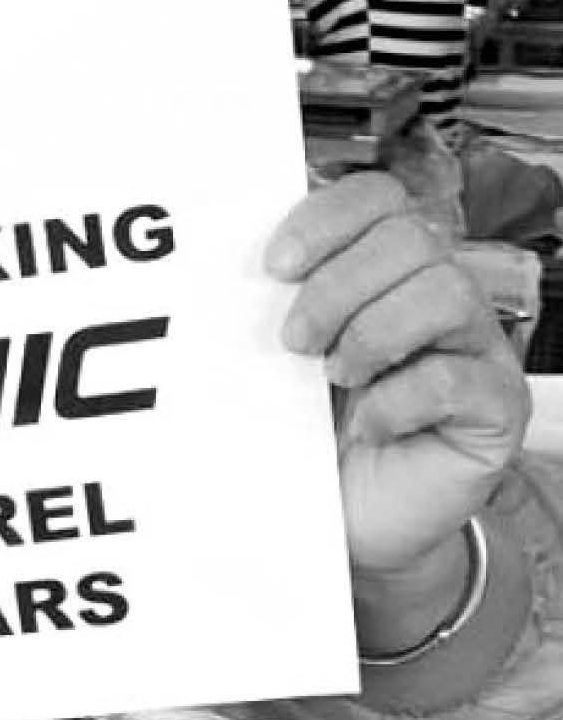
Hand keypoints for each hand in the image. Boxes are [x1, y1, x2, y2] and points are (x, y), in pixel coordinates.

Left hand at [267, 171, 526, 576]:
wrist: (347, 520)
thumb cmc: (313, 434)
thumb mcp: (279, 362)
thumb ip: (271, 310)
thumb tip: (225, 273)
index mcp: (385, 271)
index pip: (377, 199)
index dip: (326, 219)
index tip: (274, 266)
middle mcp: (439, 297)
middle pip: (411, 238)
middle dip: (338, 286)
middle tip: (294, 342)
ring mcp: (475, 350)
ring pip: (447, 292)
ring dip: (373, 333)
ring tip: (336, 378)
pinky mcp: (495, 407)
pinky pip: (460, 377)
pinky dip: (401, 398)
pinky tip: (370, 423)